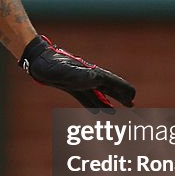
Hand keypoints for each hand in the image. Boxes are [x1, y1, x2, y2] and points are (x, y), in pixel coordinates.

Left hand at [19, 34, 134, 110]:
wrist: (38, 62)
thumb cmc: (51, 66)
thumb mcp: (66, 72)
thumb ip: (81, 76)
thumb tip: (97, 79)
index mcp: (95, 75)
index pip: (117, 85)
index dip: (126, 93)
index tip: (134, 102)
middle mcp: (92, 78)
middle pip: (114, 90)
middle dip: (125, 99)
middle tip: (136, 110)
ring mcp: (84, 83)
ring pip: (105, 96)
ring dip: (115, 103)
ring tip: (125, 113)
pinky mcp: (75, 88)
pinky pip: (91, 100)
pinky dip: (100, 106)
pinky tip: (103, 112)